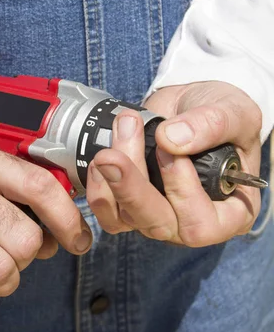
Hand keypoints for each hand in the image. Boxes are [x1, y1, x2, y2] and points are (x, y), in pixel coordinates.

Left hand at [86, 81, 262, 245]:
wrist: (190, 105)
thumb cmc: (223, 116)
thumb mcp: (232, 113)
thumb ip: (210, 125)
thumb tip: (170, 140)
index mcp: (230, 212)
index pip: (203, 226)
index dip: (183, 193)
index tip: (171, 152)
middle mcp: (191, 221)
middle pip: (158, 225)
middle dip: (132, 190)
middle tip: (111, 156)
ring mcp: (158, 216)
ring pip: (127, 218)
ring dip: (113, 180)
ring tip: (117, 133)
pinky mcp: (130, 206)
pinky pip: (108, 212)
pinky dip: (98, 186)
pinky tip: (98, 155)